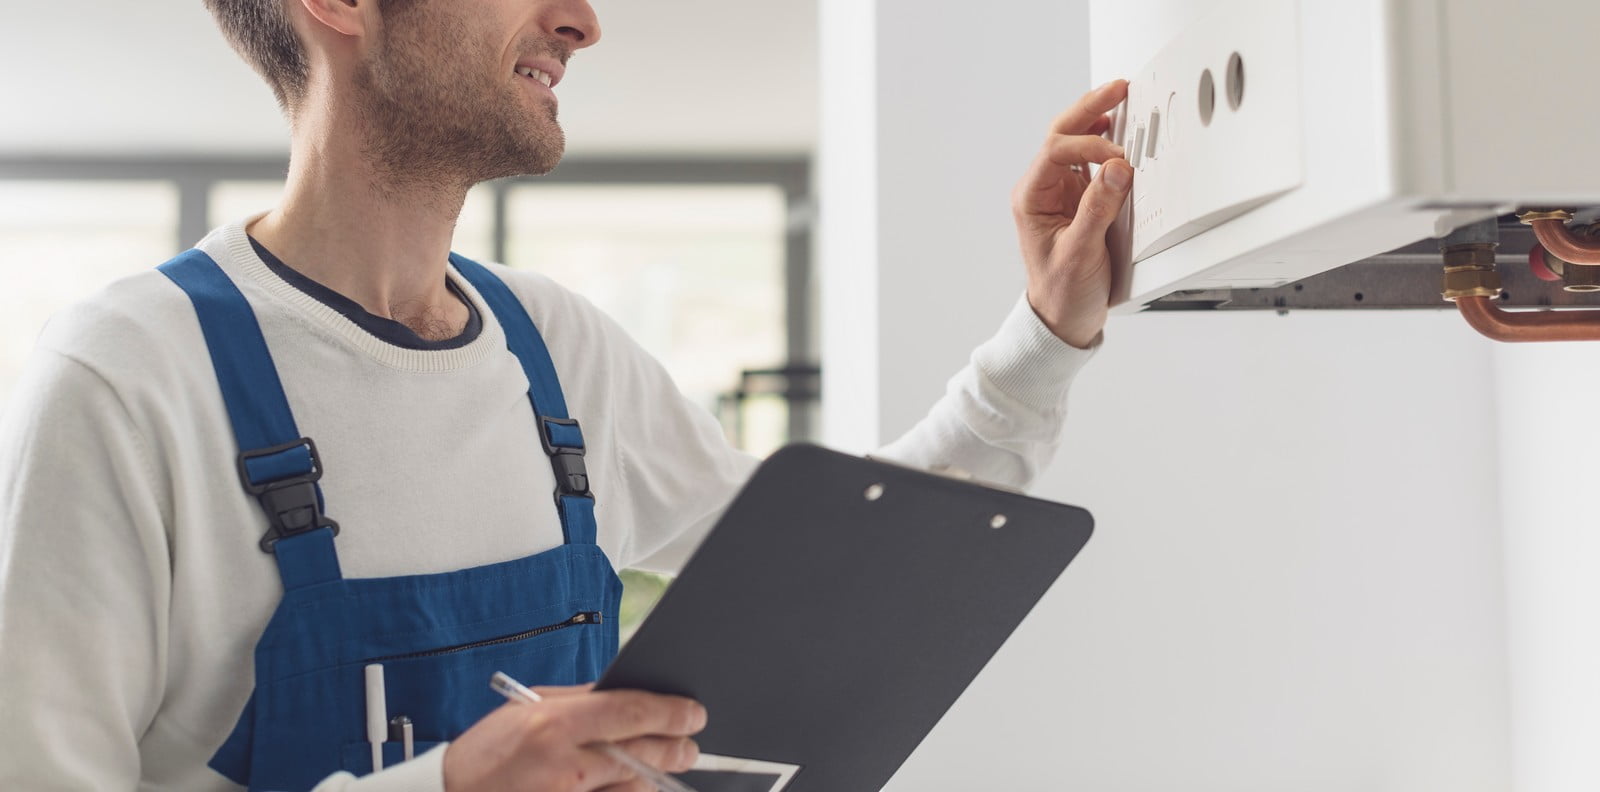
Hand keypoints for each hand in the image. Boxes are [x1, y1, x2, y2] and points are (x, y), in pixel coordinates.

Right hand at [443, 684, 704, 791]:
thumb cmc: (486, 754)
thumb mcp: (526, 710)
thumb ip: (578, 702)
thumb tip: (625, 696)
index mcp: (554, 723)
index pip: (630, 711)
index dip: (670, 712)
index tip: (693, 713)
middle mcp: (565, 763)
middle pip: (642, 752)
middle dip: (675, 747)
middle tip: (689, 745)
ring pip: (635, 786)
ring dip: (653, 776)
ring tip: (661, 766)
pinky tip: (632, 786)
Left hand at [1012, 79, 1133, 348]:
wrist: (1063, 319)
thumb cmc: (1063, 292)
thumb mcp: (1080, 252)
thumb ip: (1097, 209)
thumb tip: (1115, 169)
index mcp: (1031, 199)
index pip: (1055, 152)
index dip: (1088, 144)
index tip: (1117, 156)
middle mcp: (1043, 191)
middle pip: (1061, 136)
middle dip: (1088, 110)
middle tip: (1117, 88)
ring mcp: (1061, 194)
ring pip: (1075, 143)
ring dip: (1096, 120)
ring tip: (1120, 98)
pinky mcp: (1080, 201)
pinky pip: (1091, 163)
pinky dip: (1105, 144)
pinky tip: (1118, 132)